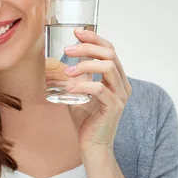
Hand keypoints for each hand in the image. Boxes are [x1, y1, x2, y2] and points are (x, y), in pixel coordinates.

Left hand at [62, 29, 131, 150]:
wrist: (93, 146)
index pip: (109, 50)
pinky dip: (83, 85)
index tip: (77, 32)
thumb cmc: (86, 120)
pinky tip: (70, 88)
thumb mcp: (79, 93)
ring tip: (67, 71)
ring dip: (85, 64)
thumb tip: (55, 63)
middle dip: (87, 48)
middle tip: (67, 50)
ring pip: (108, 67)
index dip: (94, 38)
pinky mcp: (114, 107)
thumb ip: (74, 78)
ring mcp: (120, 95)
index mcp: (117, 78)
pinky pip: (99, 89)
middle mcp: (122, 84)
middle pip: (109, 54)